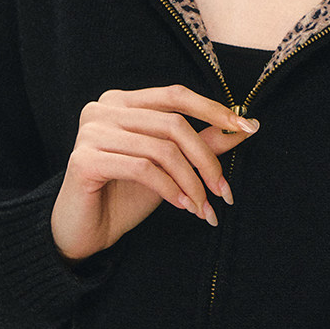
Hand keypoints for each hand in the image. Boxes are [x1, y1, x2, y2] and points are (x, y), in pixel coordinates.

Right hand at [50, 83, 260, 263]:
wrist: (86, 232)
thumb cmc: (125, 196)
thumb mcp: (170, 166)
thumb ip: (200, 143)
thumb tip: (244, 127)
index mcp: (121, 102)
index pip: (175, 95)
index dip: (212, 109)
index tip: (245, 127)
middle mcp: (102, 109)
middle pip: (173, 124)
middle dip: (206, 160)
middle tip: (223, 191)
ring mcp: (90, 132)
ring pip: (161, 149)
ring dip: (190, 182)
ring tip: (203, 207)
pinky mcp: (84, 160)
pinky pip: (143, 169)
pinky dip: (170, 189)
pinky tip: (182, 206)